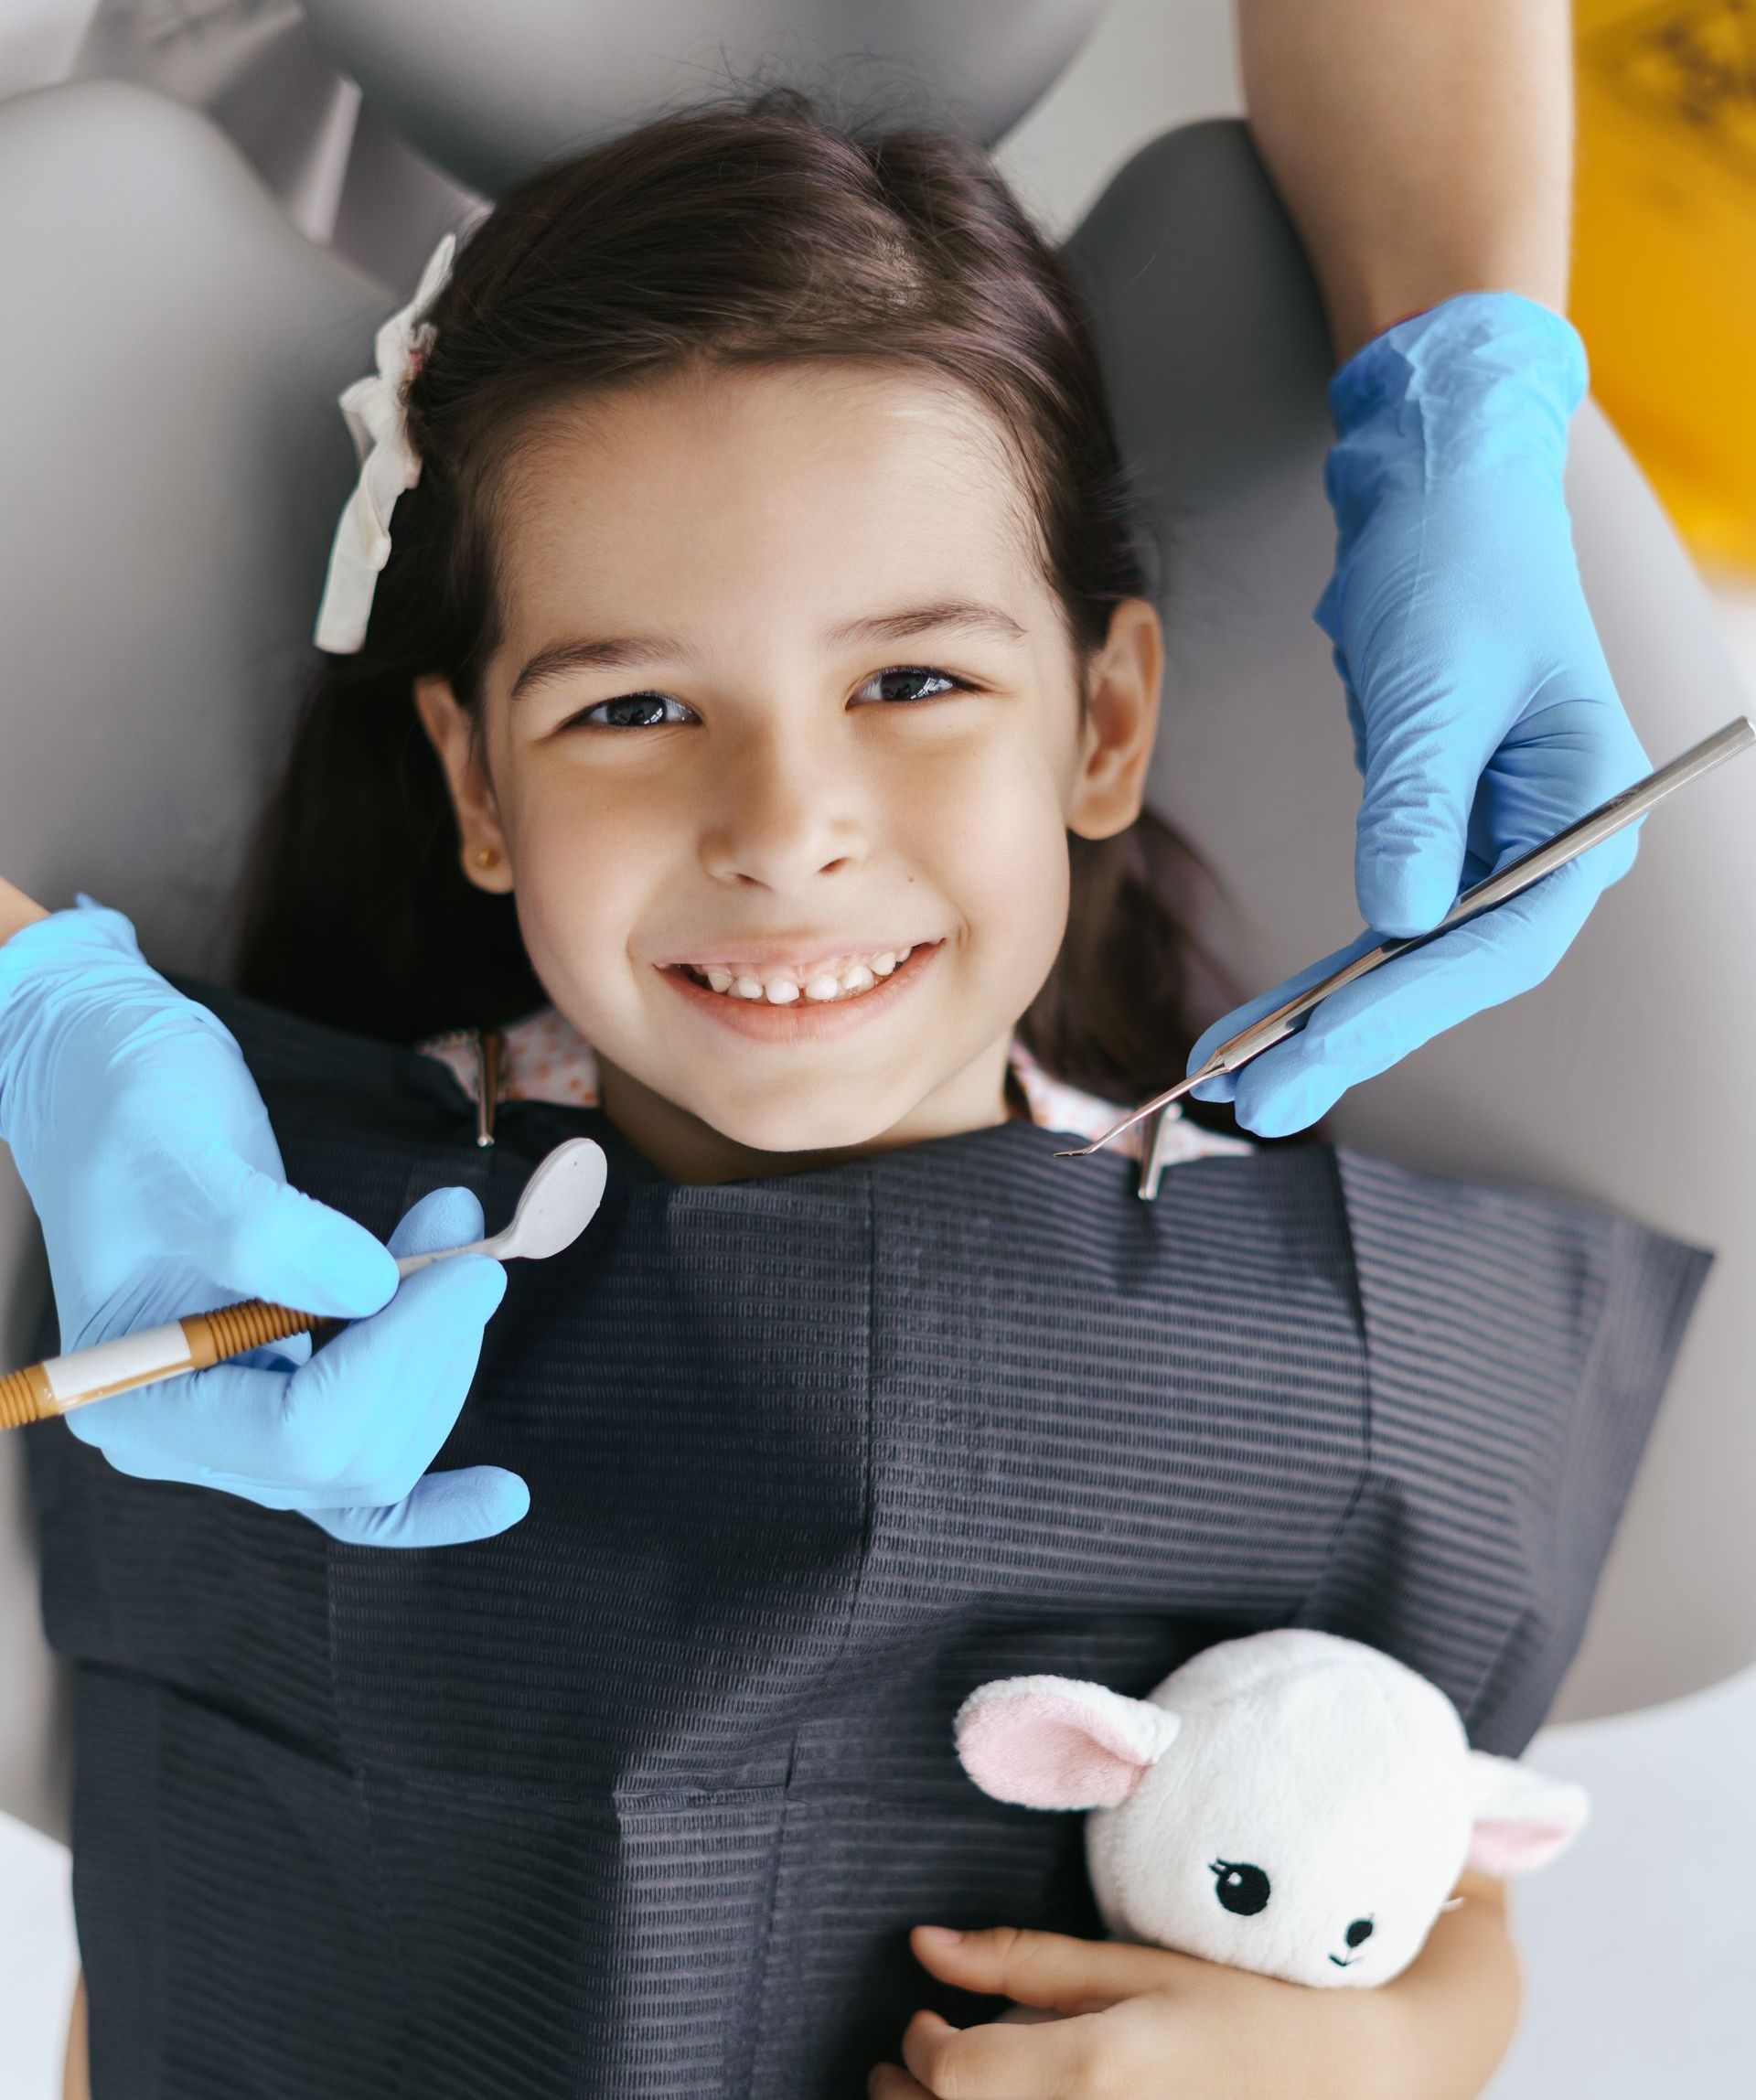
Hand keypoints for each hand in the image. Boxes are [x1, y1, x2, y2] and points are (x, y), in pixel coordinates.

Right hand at [0, 895, 524, 1545]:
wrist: (116, 1091)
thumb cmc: (132, 1110)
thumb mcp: (179, 1152)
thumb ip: (264, 1229)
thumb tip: (369, 1288)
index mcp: (135, 1396)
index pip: (299, 1433)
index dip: (401, 1356)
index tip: (472, 1266)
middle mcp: (182, 1437)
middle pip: (351, 1458)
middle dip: (432, 1350)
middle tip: (469, 1235)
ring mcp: (234, 1431)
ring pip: (378, 1456)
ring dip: (441, 1354)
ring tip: (455, 1235)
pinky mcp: (283, 1404)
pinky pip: (359, 1487)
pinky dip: (432, 1496)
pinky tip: (503, 1498)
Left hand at [868, 1925, 1388, 2099]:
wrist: (1351, 2081)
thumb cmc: (1246, 2008)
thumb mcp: (1133, 1967)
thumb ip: (1024, 1961)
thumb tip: (923, 1944)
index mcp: (1091, 2072)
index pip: (953, 2073)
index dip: (919, 2044)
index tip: (924, 2019)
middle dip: (910, 2098)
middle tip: (907, 2065)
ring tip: (951, 2093)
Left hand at [1188, 292, 1649, 1136]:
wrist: (1440, 484)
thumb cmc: (1455, 557)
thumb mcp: (1435, 678)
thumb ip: (1419, 803)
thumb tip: (1397, 919)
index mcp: (1585, 806)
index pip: (1498, 939)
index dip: (1401, 1004)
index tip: (1308, 1050)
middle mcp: (1550, 837)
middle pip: (1453, 970)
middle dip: (1350, 1036)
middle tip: (1251, 1102)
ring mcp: (1496, 839)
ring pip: (1413, 957)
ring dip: (1325, 1017)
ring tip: (1233, 1073)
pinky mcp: (1442, 829)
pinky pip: (1386, 921)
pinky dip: (1325, 968)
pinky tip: (1266, 1015)